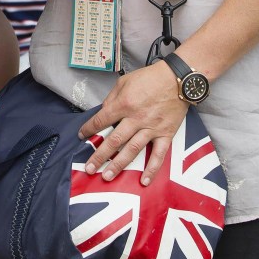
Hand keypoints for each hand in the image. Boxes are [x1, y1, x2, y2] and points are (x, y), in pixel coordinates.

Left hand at [77, 60, 187, 185]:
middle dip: (100, 155)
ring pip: (132, 150)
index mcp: (124, 104)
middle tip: (89, 168)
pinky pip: (158, 155)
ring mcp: (151, 128)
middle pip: (114, 140)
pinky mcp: (165, 135)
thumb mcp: (125, 81)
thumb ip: (112, 97)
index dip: (89, 129)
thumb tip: (104, 111)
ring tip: (107, 176)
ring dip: (118, 165)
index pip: (101, 120)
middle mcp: (136, 118)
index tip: (81, 136)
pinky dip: (151, 169)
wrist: (177, 79)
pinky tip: (143, 181)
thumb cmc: (150, 78)